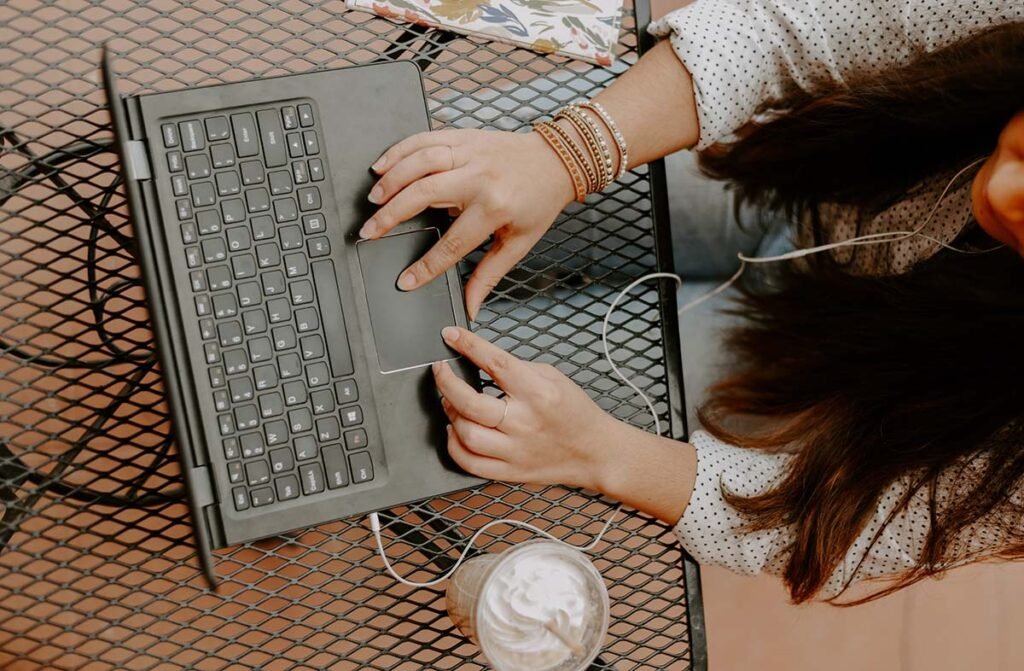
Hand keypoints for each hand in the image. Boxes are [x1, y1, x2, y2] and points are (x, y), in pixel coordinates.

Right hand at [360, 129, 573, 318]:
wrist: (556, 161)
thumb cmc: (538, 203)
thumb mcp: (518, 243)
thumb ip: (488, 275)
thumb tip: (471, 308)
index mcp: (494, 208)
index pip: (451, 244)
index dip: (426, 266)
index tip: (405, 280)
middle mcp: (479, 177)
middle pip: (423, 195)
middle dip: (391, 215)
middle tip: (370, 232)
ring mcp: (470, 153)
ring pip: (419, 161)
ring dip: (391, 179)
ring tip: (373, 199)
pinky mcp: (464, 137)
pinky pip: (424, 139)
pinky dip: (399, 150)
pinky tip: (382, 164)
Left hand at [431, 326, 623, 490]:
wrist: (595, 452)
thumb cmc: (576, 413)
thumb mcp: (553, 377)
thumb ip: (518, 369)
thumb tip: (481, 360)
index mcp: (538, 393)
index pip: (495, 363)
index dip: (468, 346)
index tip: (450, 336)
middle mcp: (524, 422)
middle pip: (471, 403)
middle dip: (446, 382)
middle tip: (440, 371)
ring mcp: (515, 450)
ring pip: (467, 435)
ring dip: (450, 414)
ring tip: (449, 402)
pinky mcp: (510, 471)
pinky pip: (470, 463)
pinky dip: (454, 446)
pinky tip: (454, 431)